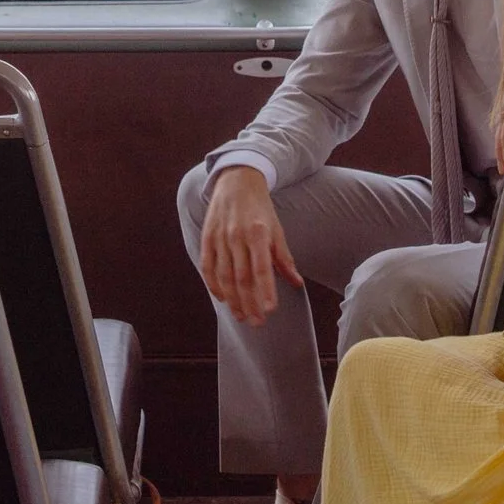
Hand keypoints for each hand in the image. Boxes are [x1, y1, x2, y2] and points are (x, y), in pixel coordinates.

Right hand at [198, 165, 302, 326]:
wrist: (236, 181)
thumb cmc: (260, 209)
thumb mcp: (277, 230)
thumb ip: (284, 258)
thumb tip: (296, 283)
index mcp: (258, 234)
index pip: (261, 269)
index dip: (265, 290)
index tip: (270, 310)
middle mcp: (237, 236)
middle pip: (242, 278)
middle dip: (249, 303)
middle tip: (257, 322)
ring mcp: (219, 238)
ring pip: (224, 276)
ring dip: (233, 300)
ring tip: (242, 316)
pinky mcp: (207, 238)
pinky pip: (208, 267)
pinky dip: (214, 285)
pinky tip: (222, 298)